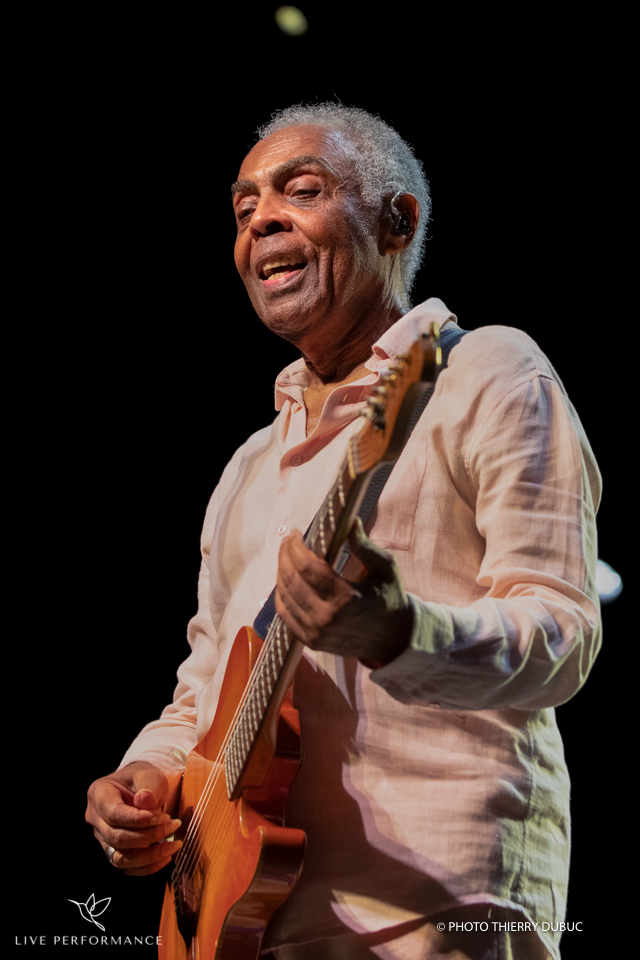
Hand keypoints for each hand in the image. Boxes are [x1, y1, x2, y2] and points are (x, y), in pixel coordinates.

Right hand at [86, 761, 181, 875]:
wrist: (143, 787)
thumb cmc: (144, 779)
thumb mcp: (150, 774)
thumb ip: (149, 786)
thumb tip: (145, 801)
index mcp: (99, 794)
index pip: (114, 814)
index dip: (138, 820)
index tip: (163, 817)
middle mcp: (96, 818)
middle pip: (117, 837)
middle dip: (149, 836)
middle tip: (173, 826)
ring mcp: (102, 837)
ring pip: (120, 858)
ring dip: (149, 856)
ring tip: (173, 845)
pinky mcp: (113, 851)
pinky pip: (127, 867)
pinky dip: (147, 866)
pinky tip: (165, 857)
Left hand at [275, 518, 413, 666]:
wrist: (392, 637)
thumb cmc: (389, 597)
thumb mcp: (384, 568)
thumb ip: (364, 546)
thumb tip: (350, 522)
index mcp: (346, 598)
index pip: (308, 567)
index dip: (296, 547)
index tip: (296, 533)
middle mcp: (327, 618)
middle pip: (291, 580)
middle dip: (285, 555)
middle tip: (288, 541)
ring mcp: (316, 632)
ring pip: (284, 596)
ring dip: (280, 572)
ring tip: (286, 556)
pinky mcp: (310, 641)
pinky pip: (285, 614)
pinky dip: (280, 595)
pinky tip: (285, 580)